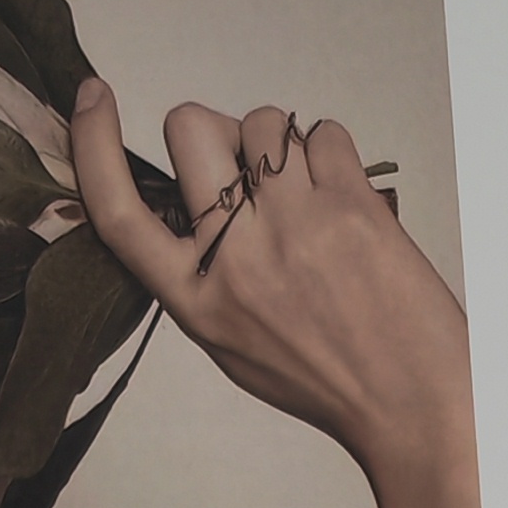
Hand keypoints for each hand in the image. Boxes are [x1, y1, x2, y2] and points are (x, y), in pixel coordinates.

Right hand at [69, 77, 473, 493]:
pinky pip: (324, 132)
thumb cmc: (331, 382)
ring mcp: (293, 226)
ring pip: (261, 120)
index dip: (92, 144)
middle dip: (219, 133)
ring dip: (283, 144)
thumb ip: (205, 276)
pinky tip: (347, 198)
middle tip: (255, 174)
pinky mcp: (349, 208)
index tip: (92, 96)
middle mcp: (236, 258)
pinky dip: (334, 153)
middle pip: (191, 128)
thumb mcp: (238, 345)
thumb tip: (192, 200)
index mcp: (198, 301)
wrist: (415, 410)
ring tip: (312, 195)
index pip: (116, 211)